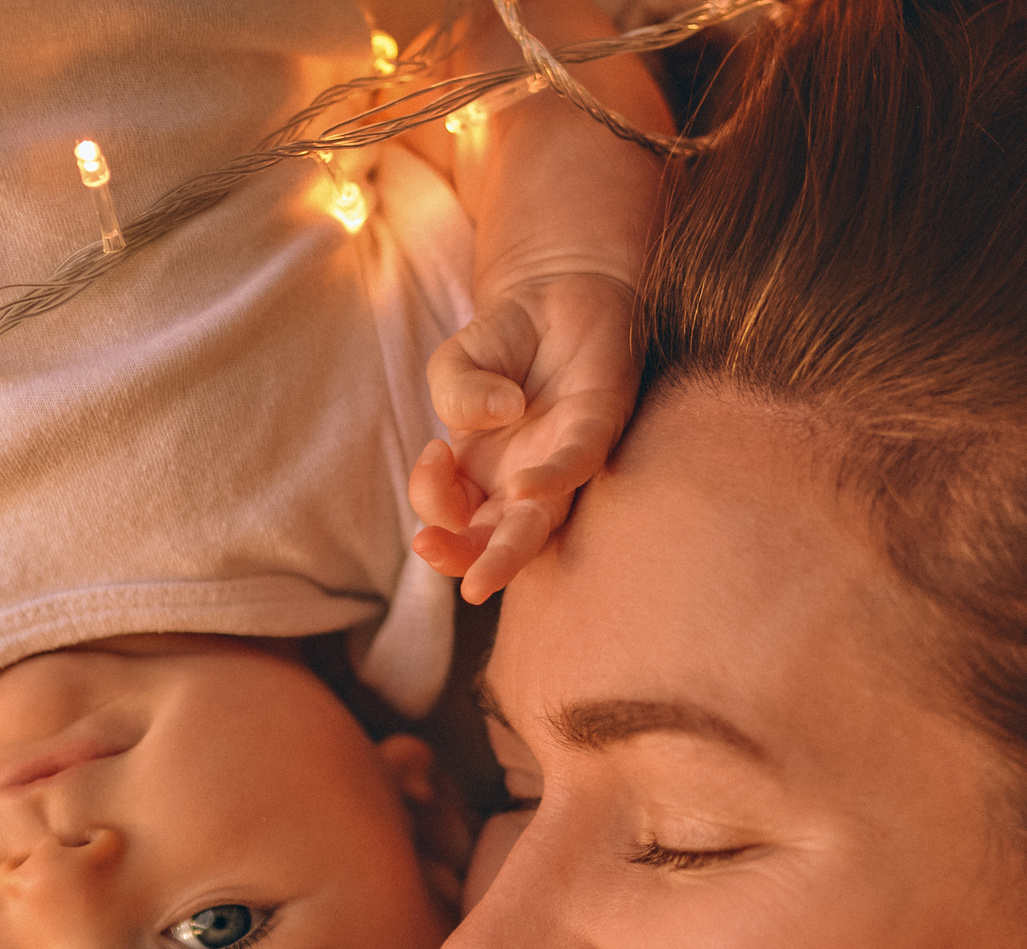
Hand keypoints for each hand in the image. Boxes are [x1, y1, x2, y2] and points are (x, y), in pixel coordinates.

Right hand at [413, 269, 639, 602]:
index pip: (449, 515)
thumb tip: (499, 413)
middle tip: (430, 551)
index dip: (431, 496)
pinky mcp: (597, 428)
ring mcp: (557, 462)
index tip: (433, 451)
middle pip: (489, 541)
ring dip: (505, 554)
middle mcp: (517, 482)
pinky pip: (575, 467)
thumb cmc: (506, 340)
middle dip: (460, 559)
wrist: (561, 289)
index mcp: (476, 475)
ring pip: (535, 527)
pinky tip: (524, 487)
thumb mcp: (454, 362)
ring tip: (478, 580)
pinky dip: (551, 481)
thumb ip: (456, 393)